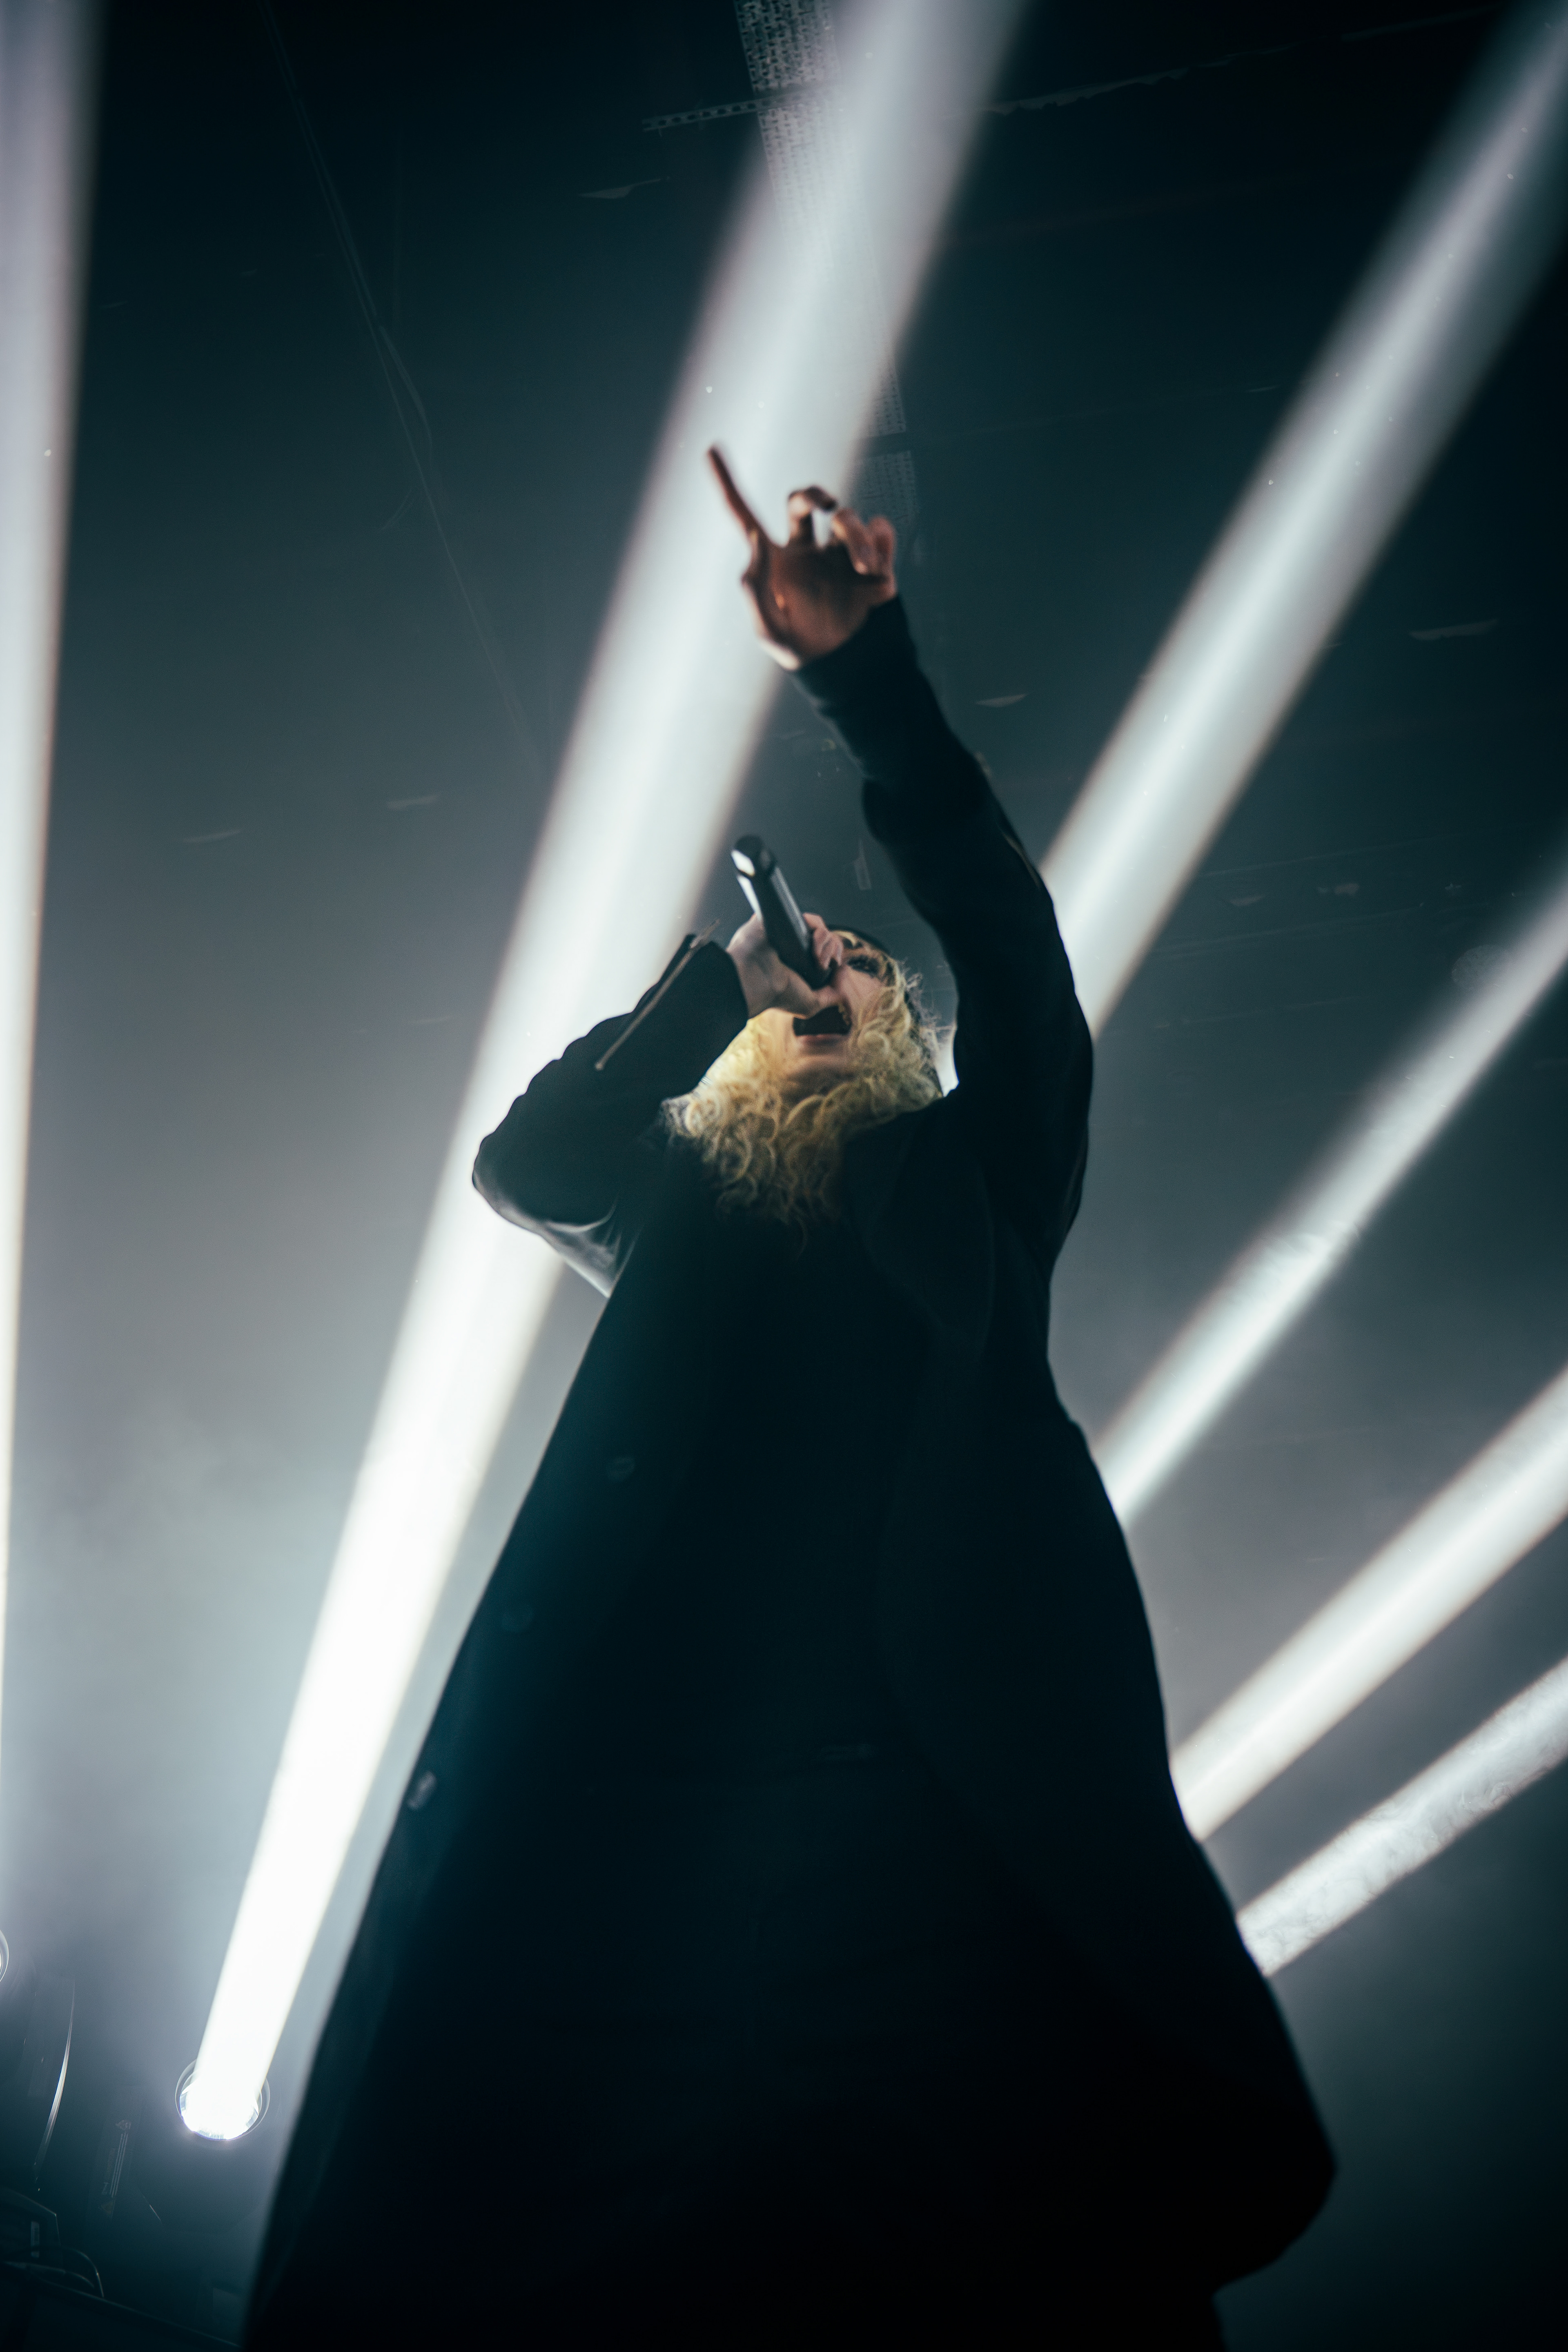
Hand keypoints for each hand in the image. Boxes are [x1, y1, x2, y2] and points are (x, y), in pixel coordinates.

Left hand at [709, 447, 896, 669]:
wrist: (846, 668)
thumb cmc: (800, 648)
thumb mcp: (768, 627)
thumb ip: (754, 585)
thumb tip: (754, 538)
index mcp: (775, 558)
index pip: (744, 513)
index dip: (727, 482)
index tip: (710, 449)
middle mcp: (806, 548)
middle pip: (803, 501)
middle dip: (814, 494)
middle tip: (828, 506)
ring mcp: (839, 553)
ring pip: (848, 518)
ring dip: (858, 536)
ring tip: (864, 567)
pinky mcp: (873, 561)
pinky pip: (881, 530)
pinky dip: (882, 540)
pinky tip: (878, 565)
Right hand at [727, 911, 844, 1017]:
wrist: (757, 981)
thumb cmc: (779, 995)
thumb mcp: (811, 1005)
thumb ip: (832, 994)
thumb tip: (844, 971)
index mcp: (802, 964)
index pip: (828, 951)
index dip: (835, 956)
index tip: (833, 967)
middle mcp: (796, 948)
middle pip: (828, 937)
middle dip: (832, 950)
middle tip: (822, 964)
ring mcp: (789, 934)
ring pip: (820, 926)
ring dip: (825, 941)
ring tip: (815, 957)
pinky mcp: (781, 921)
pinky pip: (807, 917)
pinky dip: (815, 927)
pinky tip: (811, 943)